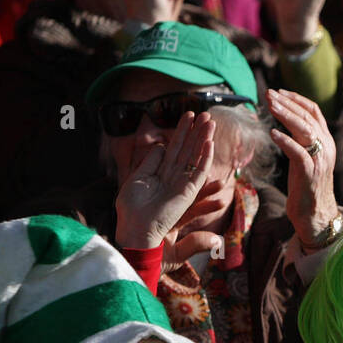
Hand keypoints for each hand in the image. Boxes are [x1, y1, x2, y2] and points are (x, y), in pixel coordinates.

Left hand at [114, 111, 215, 249]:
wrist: (135, 228)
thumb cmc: (132, 208)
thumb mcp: (138, 178)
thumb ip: (151, 161)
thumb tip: (162, 146)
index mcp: (162, 174)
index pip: (175, 148)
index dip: (182, 132)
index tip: (189, 115)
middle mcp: (174, 178)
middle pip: (188, 150)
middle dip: (196, 131)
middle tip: (205, 114)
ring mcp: (182, 185)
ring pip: (196, 158)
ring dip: (203, 139)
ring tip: (210, 122)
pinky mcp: (187, 193)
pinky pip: (198, 173)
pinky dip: (204, 159)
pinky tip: (209, 143)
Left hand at [267, 89, 339, 249]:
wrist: (315, 215)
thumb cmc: (306, 187)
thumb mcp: (307, 159)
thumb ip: (302, 141)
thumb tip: (286, 124)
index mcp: (326, 141)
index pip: (313, 111)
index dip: (296, 99)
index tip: (278, 92)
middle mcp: (326, 147)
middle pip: (306, 116)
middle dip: (286, 103)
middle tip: (268, 94)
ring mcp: (319, 160)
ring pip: (304, 129)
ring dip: (285, 115)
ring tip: (270, 106)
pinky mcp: (310, 173)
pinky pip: (298, 152)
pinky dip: (285, 140)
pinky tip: (272, 133)